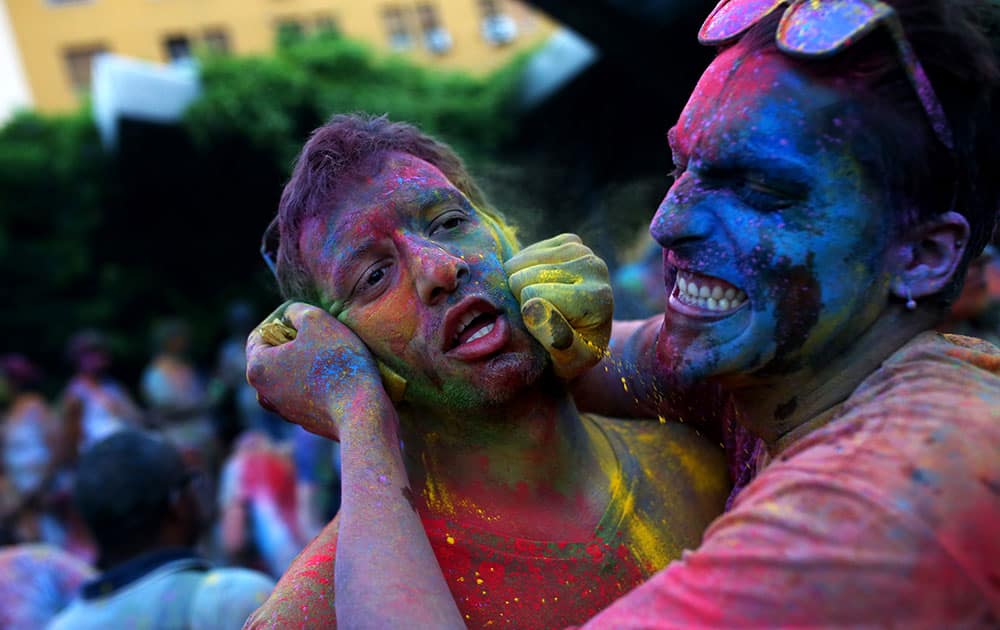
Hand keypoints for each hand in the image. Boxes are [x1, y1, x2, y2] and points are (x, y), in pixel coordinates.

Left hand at [246, 302, 389, 440]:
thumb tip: (289, 316)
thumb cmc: (336, 361)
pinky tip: (336, 379)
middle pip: (272, 358)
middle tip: (319, 337)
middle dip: (292, 344)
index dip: (282, 322)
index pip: (259, 335)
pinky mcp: (305, 422)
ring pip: (288, 378)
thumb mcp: (316, 320)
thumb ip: (296, 311)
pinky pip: (305, 395)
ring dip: (303, 365)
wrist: (360, 411)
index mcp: (257, 368)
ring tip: (329, 357)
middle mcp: (264, 393)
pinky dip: (315, 385)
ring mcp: (285, 412)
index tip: (306, 321)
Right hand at [505, 233, 612, 379]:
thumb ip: (556, 340)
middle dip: (521, 299)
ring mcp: (583, 251)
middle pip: (524, 277)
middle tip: (540, 316)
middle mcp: (595, 268)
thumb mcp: (567, 362)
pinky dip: (522, 270)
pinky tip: (537, 286)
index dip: (528, 316)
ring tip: (538, 303)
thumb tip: (532, 306)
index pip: (533, 296)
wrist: (582, 340)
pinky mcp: (571, 241)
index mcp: (597, 299)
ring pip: (519, 263)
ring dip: (518, 284)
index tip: (545, 330)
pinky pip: (524, 253)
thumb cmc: (571, 355)